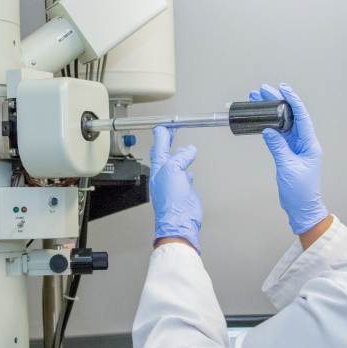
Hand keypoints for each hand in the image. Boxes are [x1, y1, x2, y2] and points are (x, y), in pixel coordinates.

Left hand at [149, 126, 202, 252]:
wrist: (180, 222)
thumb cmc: (172, 201)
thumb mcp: (173, 171)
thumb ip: (180, 158)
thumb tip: (188, 149)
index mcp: (158, 168)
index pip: (158, 146)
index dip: (161, 134)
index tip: (164, 125)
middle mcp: (163, 175)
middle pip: (165, 153)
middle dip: (168, 140)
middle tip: (171, 130)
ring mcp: (173, 183)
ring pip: (175, 163)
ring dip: (178, 154)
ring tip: (182, 146)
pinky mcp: (183, 190)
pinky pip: (184, 176)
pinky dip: (186, 169)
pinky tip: (188, 170)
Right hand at [249, 83, 327, 234]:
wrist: (302, 207)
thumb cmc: (301, 192)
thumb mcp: (288, 167)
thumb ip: (278, 148)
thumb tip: (269, 131)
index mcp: (310, 144)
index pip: (301, 116)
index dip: (292, 100)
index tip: (282, 88)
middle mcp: (305, 142)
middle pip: (291, 116)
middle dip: (278, 101)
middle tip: (263, 91)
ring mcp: (297, 147)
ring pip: (284, 123)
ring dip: (272, 112)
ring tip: (258, 100)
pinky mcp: (289, 153)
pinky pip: (280, 134)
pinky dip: (271, 125)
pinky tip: (262, 119)